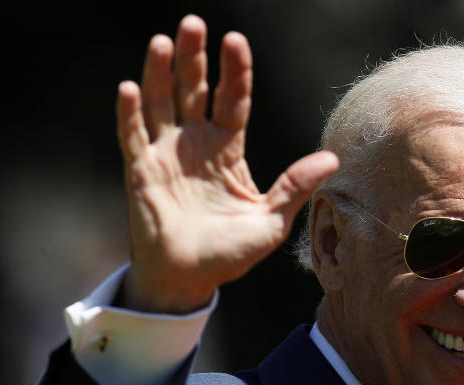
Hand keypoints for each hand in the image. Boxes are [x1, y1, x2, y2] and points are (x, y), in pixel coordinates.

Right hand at [115, 15, 337, 312]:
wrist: (191, 279)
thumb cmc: (231, 252)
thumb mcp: (272, 220)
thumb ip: (296, 187)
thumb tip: (333, 158)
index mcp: (228, 150)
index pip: (232, 100)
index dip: (234, 72)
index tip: (235, 41)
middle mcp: (196, 143)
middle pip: (194, 91)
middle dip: (194, 58)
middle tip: (193, 23)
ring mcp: (166, 154)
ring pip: (161, 103)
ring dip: (160, 72)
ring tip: (163, 41)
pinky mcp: (141, 171)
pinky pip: (133, 136)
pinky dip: (131, 113)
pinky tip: (131, 88)